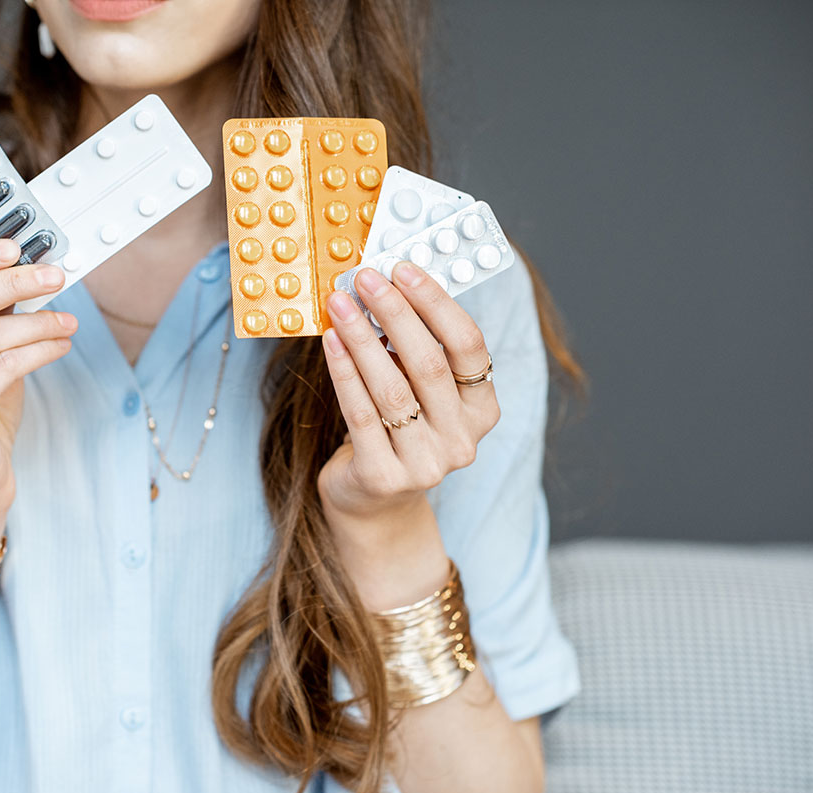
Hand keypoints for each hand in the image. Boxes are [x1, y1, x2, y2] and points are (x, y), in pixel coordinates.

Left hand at [318, 261, 499, 523]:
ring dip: (362, 338)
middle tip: (366, 278)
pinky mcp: (384, 477)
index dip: (437, 304)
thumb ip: (415, 350)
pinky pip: (360, 414)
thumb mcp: (420, 393)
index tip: (404, 270)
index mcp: (482, 410)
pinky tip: (330, 342)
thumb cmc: (397, 432)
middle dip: (395, 313)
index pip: (469, 347)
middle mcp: (462, 440)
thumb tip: (384, 288)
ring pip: (391, 388)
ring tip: (340, 303)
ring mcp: (425, 464)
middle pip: (429, 364)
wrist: (374, 502)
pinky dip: (343, 372)